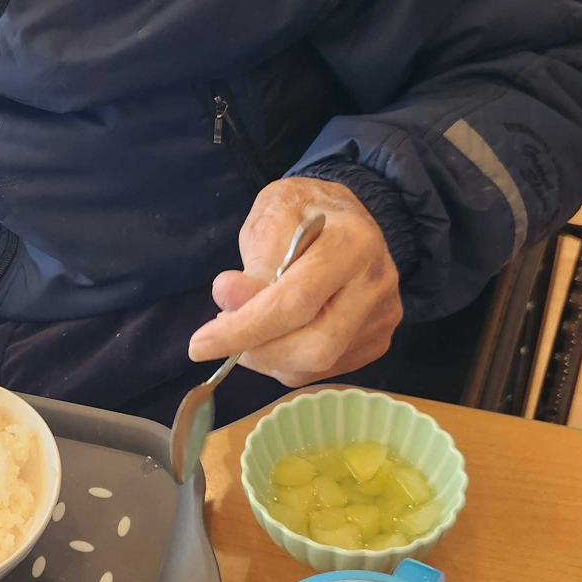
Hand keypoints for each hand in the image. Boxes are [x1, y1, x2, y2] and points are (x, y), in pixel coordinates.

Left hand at [188, 177, 402, 386]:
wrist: (345, 216)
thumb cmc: (303, 211)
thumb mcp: (270, 217)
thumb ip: (252, 263)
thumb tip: (228, 302)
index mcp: (352, 244)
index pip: (296, 301)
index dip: (245, 329)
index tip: (199, 345)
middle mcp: (376, 285)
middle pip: (315, 347)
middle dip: (257, 350)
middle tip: (223, 333)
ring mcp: (382, 317)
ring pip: (316, 366)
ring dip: (267, 356)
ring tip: (248, 326)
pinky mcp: (376, 340)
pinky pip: (322, 370)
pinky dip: (286, 361)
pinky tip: (275, 334)